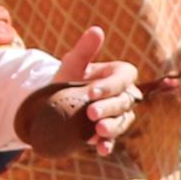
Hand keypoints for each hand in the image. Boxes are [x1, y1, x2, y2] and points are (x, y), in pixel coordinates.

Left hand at [16, 27, 139, 158]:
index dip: (110, 86)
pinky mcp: (108, 133)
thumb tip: (97, 30)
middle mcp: (123, 95)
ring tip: (97, 132)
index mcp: (119, 75)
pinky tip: (100, 149)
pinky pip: (112, 140)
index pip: (124, 78)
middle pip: (123, 102)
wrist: (56, 102)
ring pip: (122, 121)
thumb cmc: (68, 77)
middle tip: (91, 113)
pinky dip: (107, 145)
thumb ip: (85, 49)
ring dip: (112, 128)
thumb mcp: (73, 63)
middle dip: (108, 108)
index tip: (91, 92)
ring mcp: (117, 116)